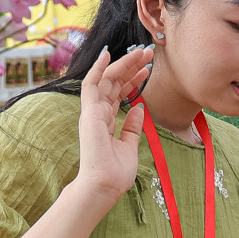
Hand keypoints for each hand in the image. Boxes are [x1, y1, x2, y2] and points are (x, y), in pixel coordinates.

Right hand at [74, 47, 152, 201]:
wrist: (104, 185)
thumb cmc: (115, 172)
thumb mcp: (130, 145)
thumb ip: (132, 126)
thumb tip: (139, 108)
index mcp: (106, 120)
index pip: (119, 93)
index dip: (133, 79)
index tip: (148, 69)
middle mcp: (97, 113)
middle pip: (114, 82)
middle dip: (131, 66)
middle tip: (149, 53)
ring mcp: (92, 111)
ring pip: (107, 79)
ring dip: (123, 63)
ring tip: (141, 52)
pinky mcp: (89, 112)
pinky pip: (91, 85)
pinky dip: (98, 69)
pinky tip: (108, 54)